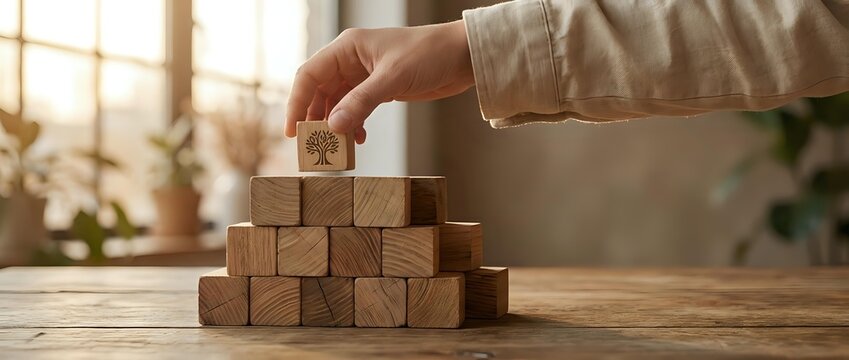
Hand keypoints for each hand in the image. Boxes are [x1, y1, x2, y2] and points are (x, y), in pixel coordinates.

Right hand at [284, 20, 473, 143]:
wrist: (463, 56)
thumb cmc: (429, 54)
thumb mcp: (393, 79)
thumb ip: (362, 102)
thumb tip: (333, 126)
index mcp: (347, 47)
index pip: (309, 75)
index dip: (297, 103)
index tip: (292, 131)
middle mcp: (351, 60)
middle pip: (319, 91)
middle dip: (314, 119)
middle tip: (313, 146)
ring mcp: (364, 76)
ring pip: (337, 103)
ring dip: (335, 125)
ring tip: (338, 147)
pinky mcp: (379, 89)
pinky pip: (355, 109)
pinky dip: (353, 125)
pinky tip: (359, 138)